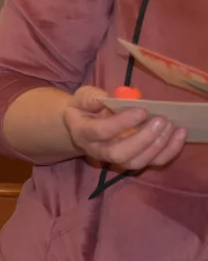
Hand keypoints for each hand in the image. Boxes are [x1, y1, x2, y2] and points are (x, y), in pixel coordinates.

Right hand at [64, 85, 186, 169]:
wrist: (83, 128)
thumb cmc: (84, 109)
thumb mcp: (82, 98)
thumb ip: (90, 97)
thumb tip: (106, 98)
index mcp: (84, 133)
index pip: (100, 132)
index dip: (121, 123)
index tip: (142, 111)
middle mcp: (98, 151)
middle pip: (119, 154)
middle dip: (143, 139)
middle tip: (161, 120)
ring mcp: (115, 159)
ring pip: (136, 162)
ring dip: (157, 146)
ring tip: (171, 126)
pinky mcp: (132, 160)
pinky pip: (151, 162)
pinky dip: (168, 151)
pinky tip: (179, 135)